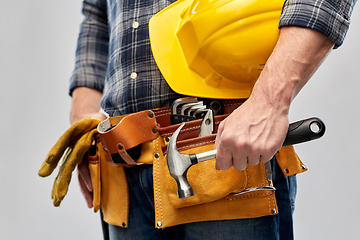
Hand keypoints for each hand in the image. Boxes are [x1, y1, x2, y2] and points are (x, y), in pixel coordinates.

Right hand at [70, 87, 105, 206]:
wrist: (84, 117)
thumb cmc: (94, 120)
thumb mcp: (101, 120)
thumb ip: (106, 126)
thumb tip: (116, 129)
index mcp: (84, 145)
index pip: (85, 163)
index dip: (89, 175)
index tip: (93, 186)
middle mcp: (80, 154)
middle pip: (83, 174)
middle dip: (87, 189)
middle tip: (92, 203)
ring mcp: (80, 159)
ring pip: (82, 178)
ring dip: (87, 191)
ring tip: (91, 205)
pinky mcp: (84, 162)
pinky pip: (85, 176)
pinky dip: (87, 187)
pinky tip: (91, 197)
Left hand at [214, 95, 288, 170]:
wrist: (268, 104)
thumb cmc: (249, 111)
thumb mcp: (227, 123)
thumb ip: (219, 141)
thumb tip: (215, 154)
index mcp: (228, 139)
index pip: (222, 163)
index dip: (225, 162)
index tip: (227, 161)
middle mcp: (240, 145)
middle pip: (238, 166)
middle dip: (240, 157)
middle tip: (244, 145)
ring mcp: (254, 148)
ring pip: (252, 163)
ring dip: (252, 155)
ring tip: (254, 140)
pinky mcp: (268, 149)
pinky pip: (264, 160)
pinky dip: (263, 153)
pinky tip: (262, 141)